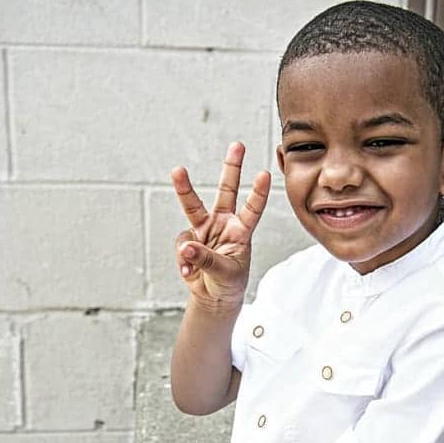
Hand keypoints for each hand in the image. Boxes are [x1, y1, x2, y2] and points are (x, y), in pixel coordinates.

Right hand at [172, 142, 270, 305]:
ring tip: (178, 170)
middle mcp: (224, 224)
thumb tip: (186, 247)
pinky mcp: (189, 241)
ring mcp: (205, 230)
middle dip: (231, 168)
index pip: (253, 209)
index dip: (258, 193)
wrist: (214, 297)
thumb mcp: (224, 273)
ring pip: (193, 204)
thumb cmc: (228, 283)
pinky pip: (182, 245)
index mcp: (241, 231)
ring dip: (185, 187)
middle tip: (237, 145)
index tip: (265, 174)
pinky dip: (184, 260)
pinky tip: (189, 273)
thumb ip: (206, 259)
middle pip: (226, 191)